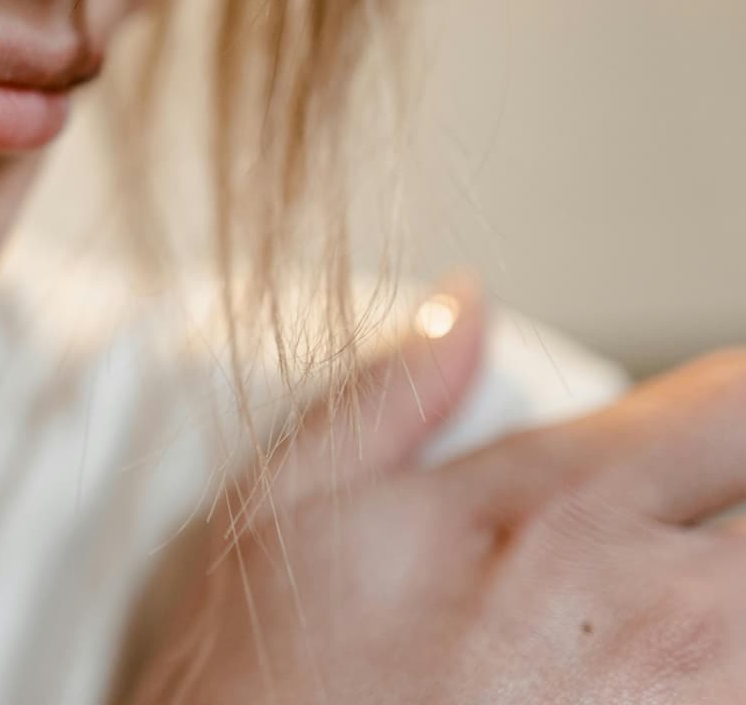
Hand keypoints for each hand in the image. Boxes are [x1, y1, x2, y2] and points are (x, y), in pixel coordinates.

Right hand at [123, 283, 745, 703]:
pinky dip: (712, 679)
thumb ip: (394, 392)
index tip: (715, 428)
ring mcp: (690, 704)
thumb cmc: (272, 690)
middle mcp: (656, 607)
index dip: (733, 408)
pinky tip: (644, 681)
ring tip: (668, 621)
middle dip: (739, 507)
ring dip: (730, 613)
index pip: (739, 403)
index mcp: (559, 507)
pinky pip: (741, 698)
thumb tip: (463, 307)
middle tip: (687, 535)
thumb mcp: (286, 506)